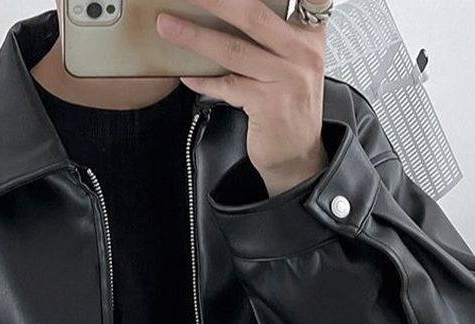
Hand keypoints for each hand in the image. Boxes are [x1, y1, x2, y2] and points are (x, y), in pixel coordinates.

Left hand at [155, 0, 329, 196]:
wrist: (297, 157)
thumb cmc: (287, 109)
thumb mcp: (289, 65)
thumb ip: (269, 37)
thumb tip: (223, 13)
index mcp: (307, 36)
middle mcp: (301, 53)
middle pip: (252, 14)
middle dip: (214, 0)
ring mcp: (287, 79)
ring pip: (233, 50)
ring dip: (194, 36)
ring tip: (167, 26)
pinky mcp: (269, 105)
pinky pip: (227, 86)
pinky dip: (203, 81)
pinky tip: (186, 74)